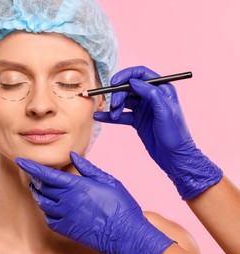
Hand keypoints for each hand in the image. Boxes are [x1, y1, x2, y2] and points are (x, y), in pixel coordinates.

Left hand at [16, 152, 173, 253]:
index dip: (31, 167)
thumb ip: (87, 168)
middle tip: (33, 174)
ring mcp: (65, 216)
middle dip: (35, 179)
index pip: (47, 174)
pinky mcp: (66, 229)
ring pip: (43, 203)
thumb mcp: (107, 180)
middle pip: (42, 187)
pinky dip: (47, 211)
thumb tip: (73, 155)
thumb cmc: (120, 205)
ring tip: (39, 188)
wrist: (125, 234)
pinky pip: (49, 219)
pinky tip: (51, 207)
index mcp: (76, 186)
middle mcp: (67, 200)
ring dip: (39, 194)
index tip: (19, 160)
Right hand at [94, 66, 221, 199]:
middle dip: (119, 94)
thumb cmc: (175, 133)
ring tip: (113, 116)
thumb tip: (133, 81)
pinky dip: (110, 116)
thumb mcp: (165, 110)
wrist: (174, 156)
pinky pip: (121, 115)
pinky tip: (100, 116)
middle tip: (114, 105)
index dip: (126, 75)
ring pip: (124, 101)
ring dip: (115, 107)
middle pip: (129, 87)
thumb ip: (150, 93)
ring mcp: (143, 108)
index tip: (114, 82)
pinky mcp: (137, 120)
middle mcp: (152, 96)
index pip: (141, 74)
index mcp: (162, 89)